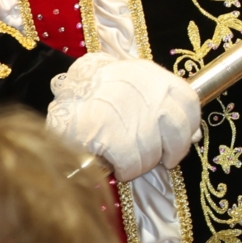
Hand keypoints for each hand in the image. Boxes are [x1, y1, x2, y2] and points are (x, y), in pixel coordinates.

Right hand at [46, 52, 200, 179]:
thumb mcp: (123, 83)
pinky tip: (115, 166)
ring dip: (141, 164)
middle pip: (178, 132)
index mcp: (149, 73)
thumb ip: (155, 100)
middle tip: (153, 157)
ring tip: (125, 160)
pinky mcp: (104, 134)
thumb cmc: (89, 94)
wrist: (50, 96)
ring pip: (153, 152)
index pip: (189, 103)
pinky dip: (125, 170)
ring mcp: (125, 112)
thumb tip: (191, 134)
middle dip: (168, 151)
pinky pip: (130, 163)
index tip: (178, 143)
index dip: (188, 129)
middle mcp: (144, 88)